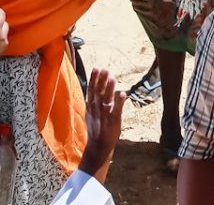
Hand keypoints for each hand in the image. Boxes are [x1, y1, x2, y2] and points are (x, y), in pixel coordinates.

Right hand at [78, 68, 124, 182]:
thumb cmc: (97, 127)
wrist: (98, 146)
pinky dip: (119, 103)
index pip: (91, 90)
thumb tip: (97, 85)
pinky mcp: (113, 121)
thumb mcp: (91, 113)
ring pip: (106, 100)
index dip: (94, 79)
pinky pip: (116, 111)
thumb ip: (94, 99)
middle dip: (101, 81)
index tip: (96, 68)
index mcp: (91, 107)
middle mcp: (96, 110)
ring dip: (109, 89)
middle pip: (98, 93)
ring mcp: (104, 115)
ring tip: (112, 77)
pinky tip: (122, 93)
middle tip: (105, 69)